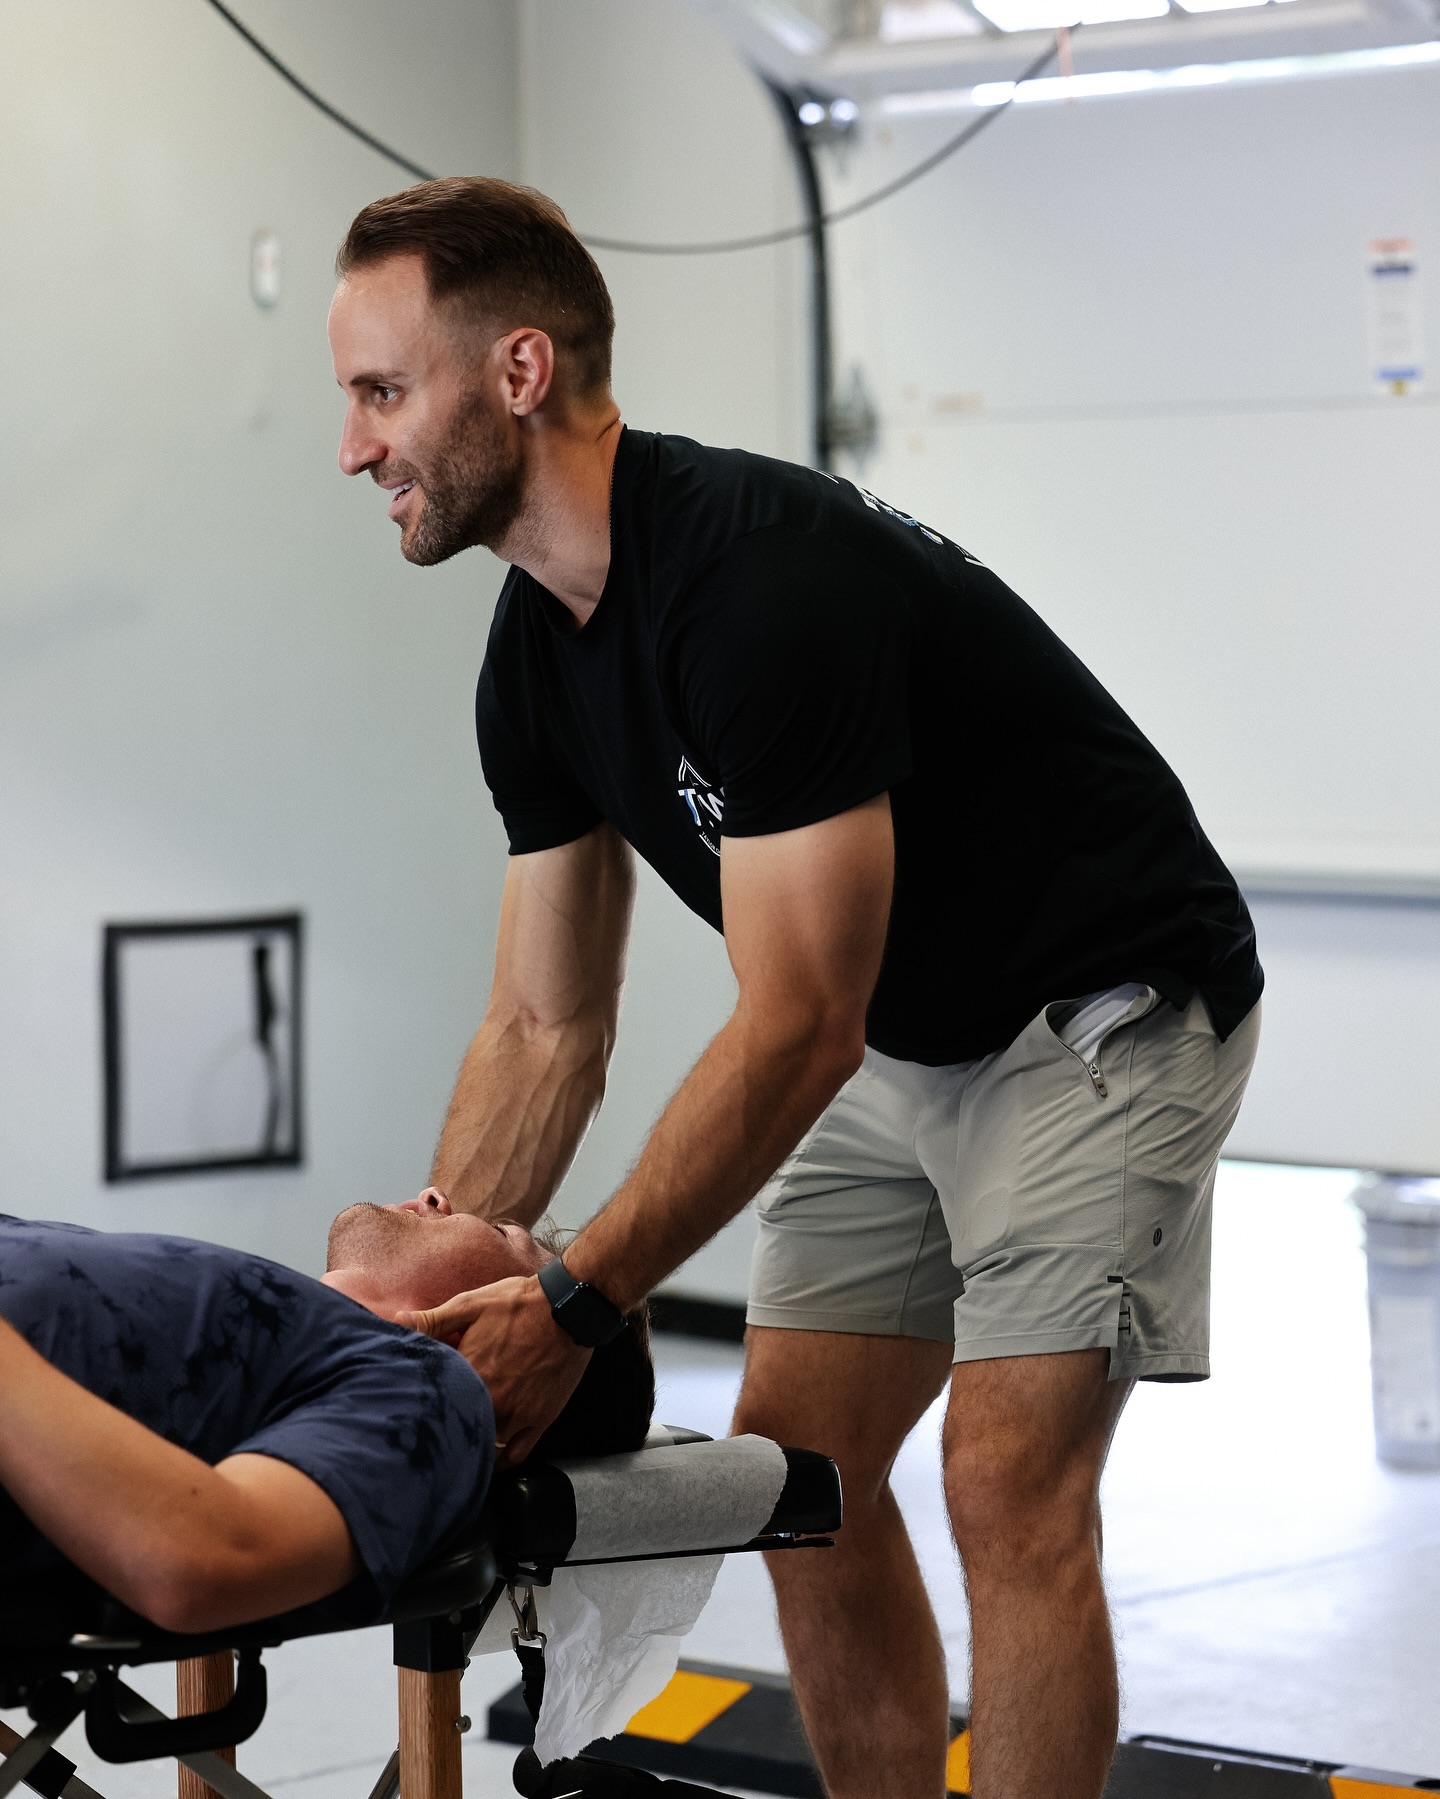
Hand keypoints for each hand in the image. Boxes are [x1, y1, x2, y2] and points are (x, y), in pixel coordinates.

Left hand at [405, 1276, 591, 1465]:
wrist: (568, 1308)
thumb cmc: (518, 1303)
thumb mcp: (470, 1304)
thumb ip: (431, 1320)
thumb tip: (394, 1323)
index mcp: (468, 1374)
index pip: (432, 1404)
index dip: (421, 1405)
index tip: (413, 1407)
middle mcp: (491, 1401)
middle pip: (455, 1431)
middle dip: (444, 1430)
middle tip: (432, 1430)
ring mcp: (516, 1415)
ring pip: (483, 1447)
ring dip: (470, 1445)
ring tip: (459, 1442)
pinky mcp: (539, 1420)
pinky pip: (515, 1455)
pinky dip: (500, 1461)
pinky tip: (491, 1457)